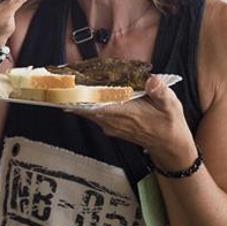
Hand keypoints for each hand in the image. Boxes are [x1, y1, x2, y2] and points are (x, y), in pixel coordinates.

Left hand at [68, 76, 196, 170]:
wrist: (169, 146)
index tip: (64, 86)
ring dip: (73, 98)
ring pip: (85, 110)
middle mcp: (113, 120)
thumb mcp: (171, 105)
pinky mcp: (109, 126)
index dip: (80, 95)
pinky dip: (82, 104)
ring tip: (60, 82)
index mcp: (126, 112)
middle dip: (70, 94)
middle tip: (54, 79)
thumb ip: (160, 92)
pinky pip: (91, 114)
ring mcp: (109, 125)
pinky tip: (75, 93)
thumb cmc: (170, 123)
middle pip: (85, 106)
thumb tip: (151, 80)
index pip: (97, 103)